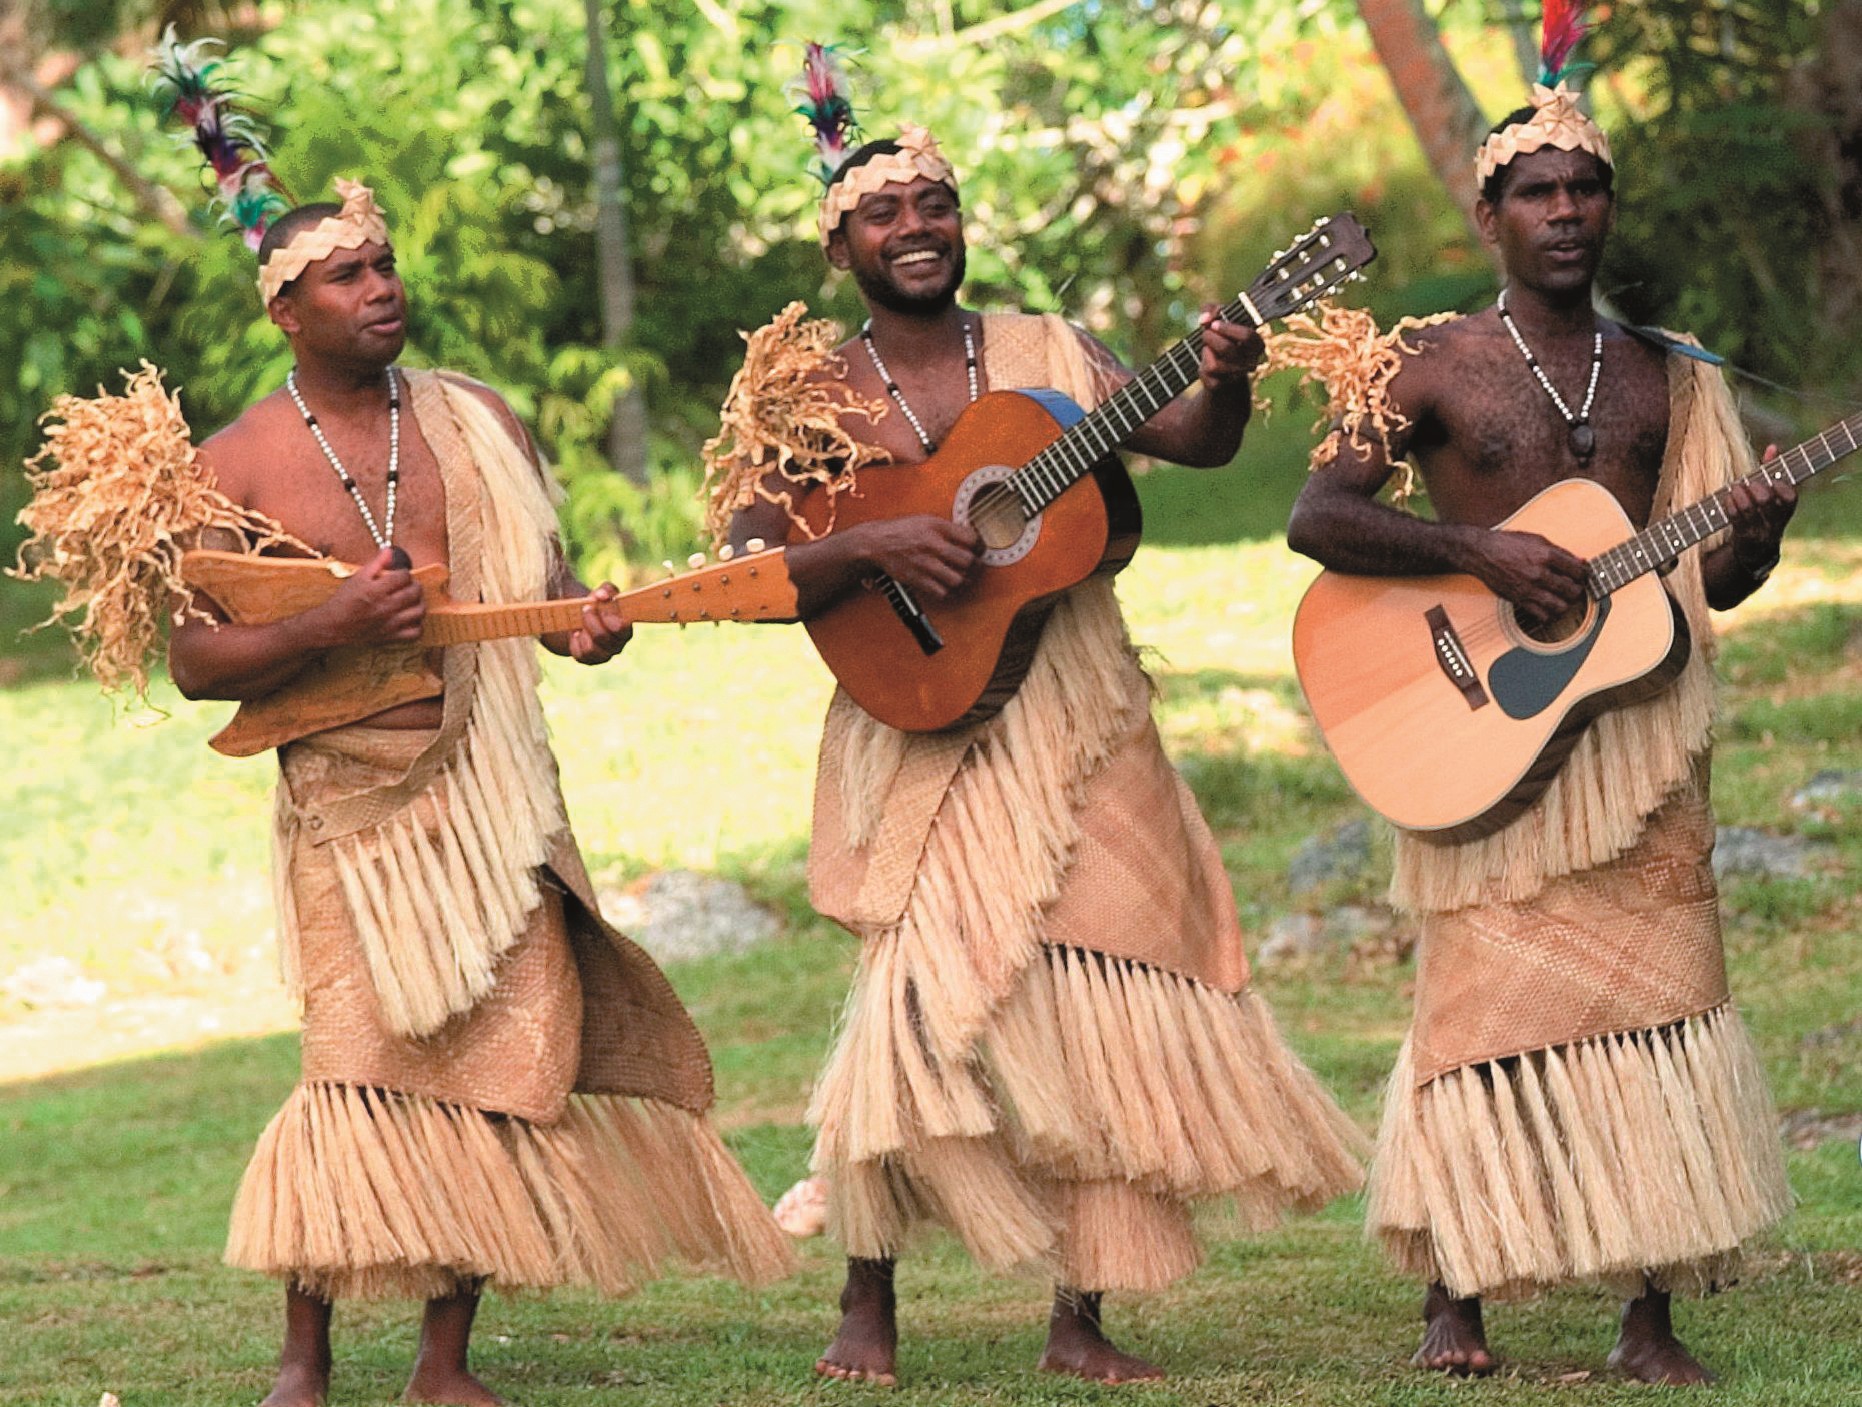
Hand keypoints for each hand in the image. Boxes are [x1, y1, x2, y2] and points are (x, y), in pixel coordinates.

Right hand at [313, 545, 425, 646]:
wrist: (333, 625)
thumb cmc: (344, 601)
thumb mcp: (357, 578)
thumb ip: (376, 564)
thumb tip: (389, 550)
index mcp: (376, 590)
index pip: (403, 577)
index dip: (404, 573)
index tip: (400, 575)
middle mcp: (386, 606)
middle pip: (414, 592)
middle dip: (415, 585)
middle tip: (409, 585)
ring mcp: (390, 623)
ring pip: (419, 611)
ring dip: (420, 603)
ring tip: (413, 600)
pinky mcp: (391, 636)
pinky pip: (415, 632)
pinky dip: (418, 625)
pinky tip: (411, 618)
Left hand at [570, 582, 631, 664]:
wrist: (578, 618)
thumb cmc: (595, 605)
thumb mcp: (601, 594)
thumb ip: (606, 590)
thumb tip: (602, 596)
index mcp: (625, 629)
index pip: (622, 629)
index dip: (608, 618)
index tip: (597, 604)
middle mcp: (618, 645)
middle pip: (603, 638)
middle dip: (590, 621)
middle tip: (585, 609)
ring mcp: (605, 654)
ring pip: (591, 649)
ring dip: (582, 633)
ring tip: (579, 623)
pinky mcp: (590, 660)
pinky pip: (581, 656)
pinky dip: (575, 643)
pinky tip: (576, 634)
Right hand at [854, 515, 981, 602]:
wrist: (876, 543)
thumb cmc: (900, 530)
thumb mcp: (925, 520)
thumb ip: (947, 528)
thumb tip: (969, 537)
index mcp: (936, 527)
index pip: (970, 538)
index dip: (979, 546)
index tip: (979, 550)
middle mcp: (932, 544)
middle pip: (967, 560)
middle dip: (975, 565)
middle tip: (974, 566)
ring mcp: (925, 563)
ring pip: (957, 579)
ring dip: (963, 580)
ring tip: (963, 578)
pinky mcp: (917, 579)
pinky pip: (941, 592)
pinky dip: (947, 591)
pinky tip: (946, 585)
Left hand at [1198, 304, 1264, 391]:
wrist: (1219, 367)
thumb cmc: (1222, 335)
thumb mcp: (1219, 317)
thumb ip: (1211, 309)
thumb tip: (1204, 320)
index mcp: (1257, 344)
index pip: (1247, 336)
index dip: (1227, 329)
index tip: (1214, 324)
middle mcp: (1250, 362)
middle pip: (1226, 349)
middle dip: (1210, 338)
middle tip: (1206, 333)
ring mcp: (1236, 376)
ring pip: (1214, 365)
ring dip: (1205, 351)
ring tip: (1208, 347)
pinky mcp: (1220, 385)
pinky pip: (1205, 374)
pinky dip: (1200, 365)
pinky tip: (1206, 361)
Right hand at [1466, 528, 1589, 629]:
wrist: (1481, 552)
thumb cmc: (1508, 543)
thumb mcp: (1537, 539)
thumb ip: (1560, 552)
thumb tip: (1580, 561)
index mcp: (1546, 555)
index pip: (1578, 571)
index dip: (1585, 574)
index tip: (1582, 575)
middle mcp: (1539, 573)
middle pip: (1572, 591)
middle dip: (1578, 590)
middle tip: (1575, 588)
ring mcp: (1529, 588)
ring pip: (1560, 607)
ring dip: (1566, 605)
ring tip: (1564, 600)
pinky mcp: (1519, 599)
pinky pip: (1542, 615)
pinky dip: (1550, 615)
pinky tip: (1549, 608)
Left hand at [1725, 444, 1795, 574]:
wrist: (1755, 551)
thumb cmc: (1762, 513)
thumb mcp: (1771, 494)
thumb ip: (1772, 470)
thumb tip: (1773, 446)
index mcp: (1786, 511)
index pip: (1790, 499)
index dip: (1781, 487)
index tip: (1771, 480)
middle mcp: (1775, 523)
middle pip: (1767, 502)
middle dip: (1756, 488)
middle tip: (1750, 483)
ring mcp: (1759, 532)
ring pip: (1749, 510)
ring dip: (1739, 494)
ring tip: (1736, 487)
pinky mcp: (1742, 538)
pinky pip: (1735, 518)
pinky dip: (1730, 504)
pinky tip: (1729, 496)